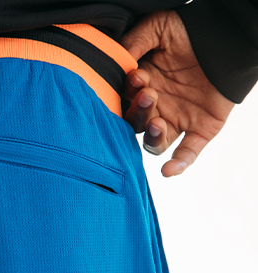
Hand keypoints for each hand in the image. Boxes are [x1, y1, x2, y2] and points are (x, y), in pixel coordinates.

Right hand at [120, 11, 234, 176]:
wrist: (230, 34)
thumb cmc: (191, 29)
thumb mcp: (158, 28)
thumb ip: (133, 44)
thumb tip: (117, 62)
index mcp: (144, 88)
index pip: (125, 103)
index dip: (127, 95)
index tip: (135, 78)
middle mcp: (158, 108)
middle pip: (136, 125)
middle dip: (139, 112)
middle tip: (149, 94)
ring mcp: (178, 120)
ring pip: (155, 142)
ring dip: (152, 137)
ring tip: (157, 124)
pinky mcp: (201, 129)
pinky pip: (187, 153)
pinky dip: (178, 164)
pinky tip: (169, 171)